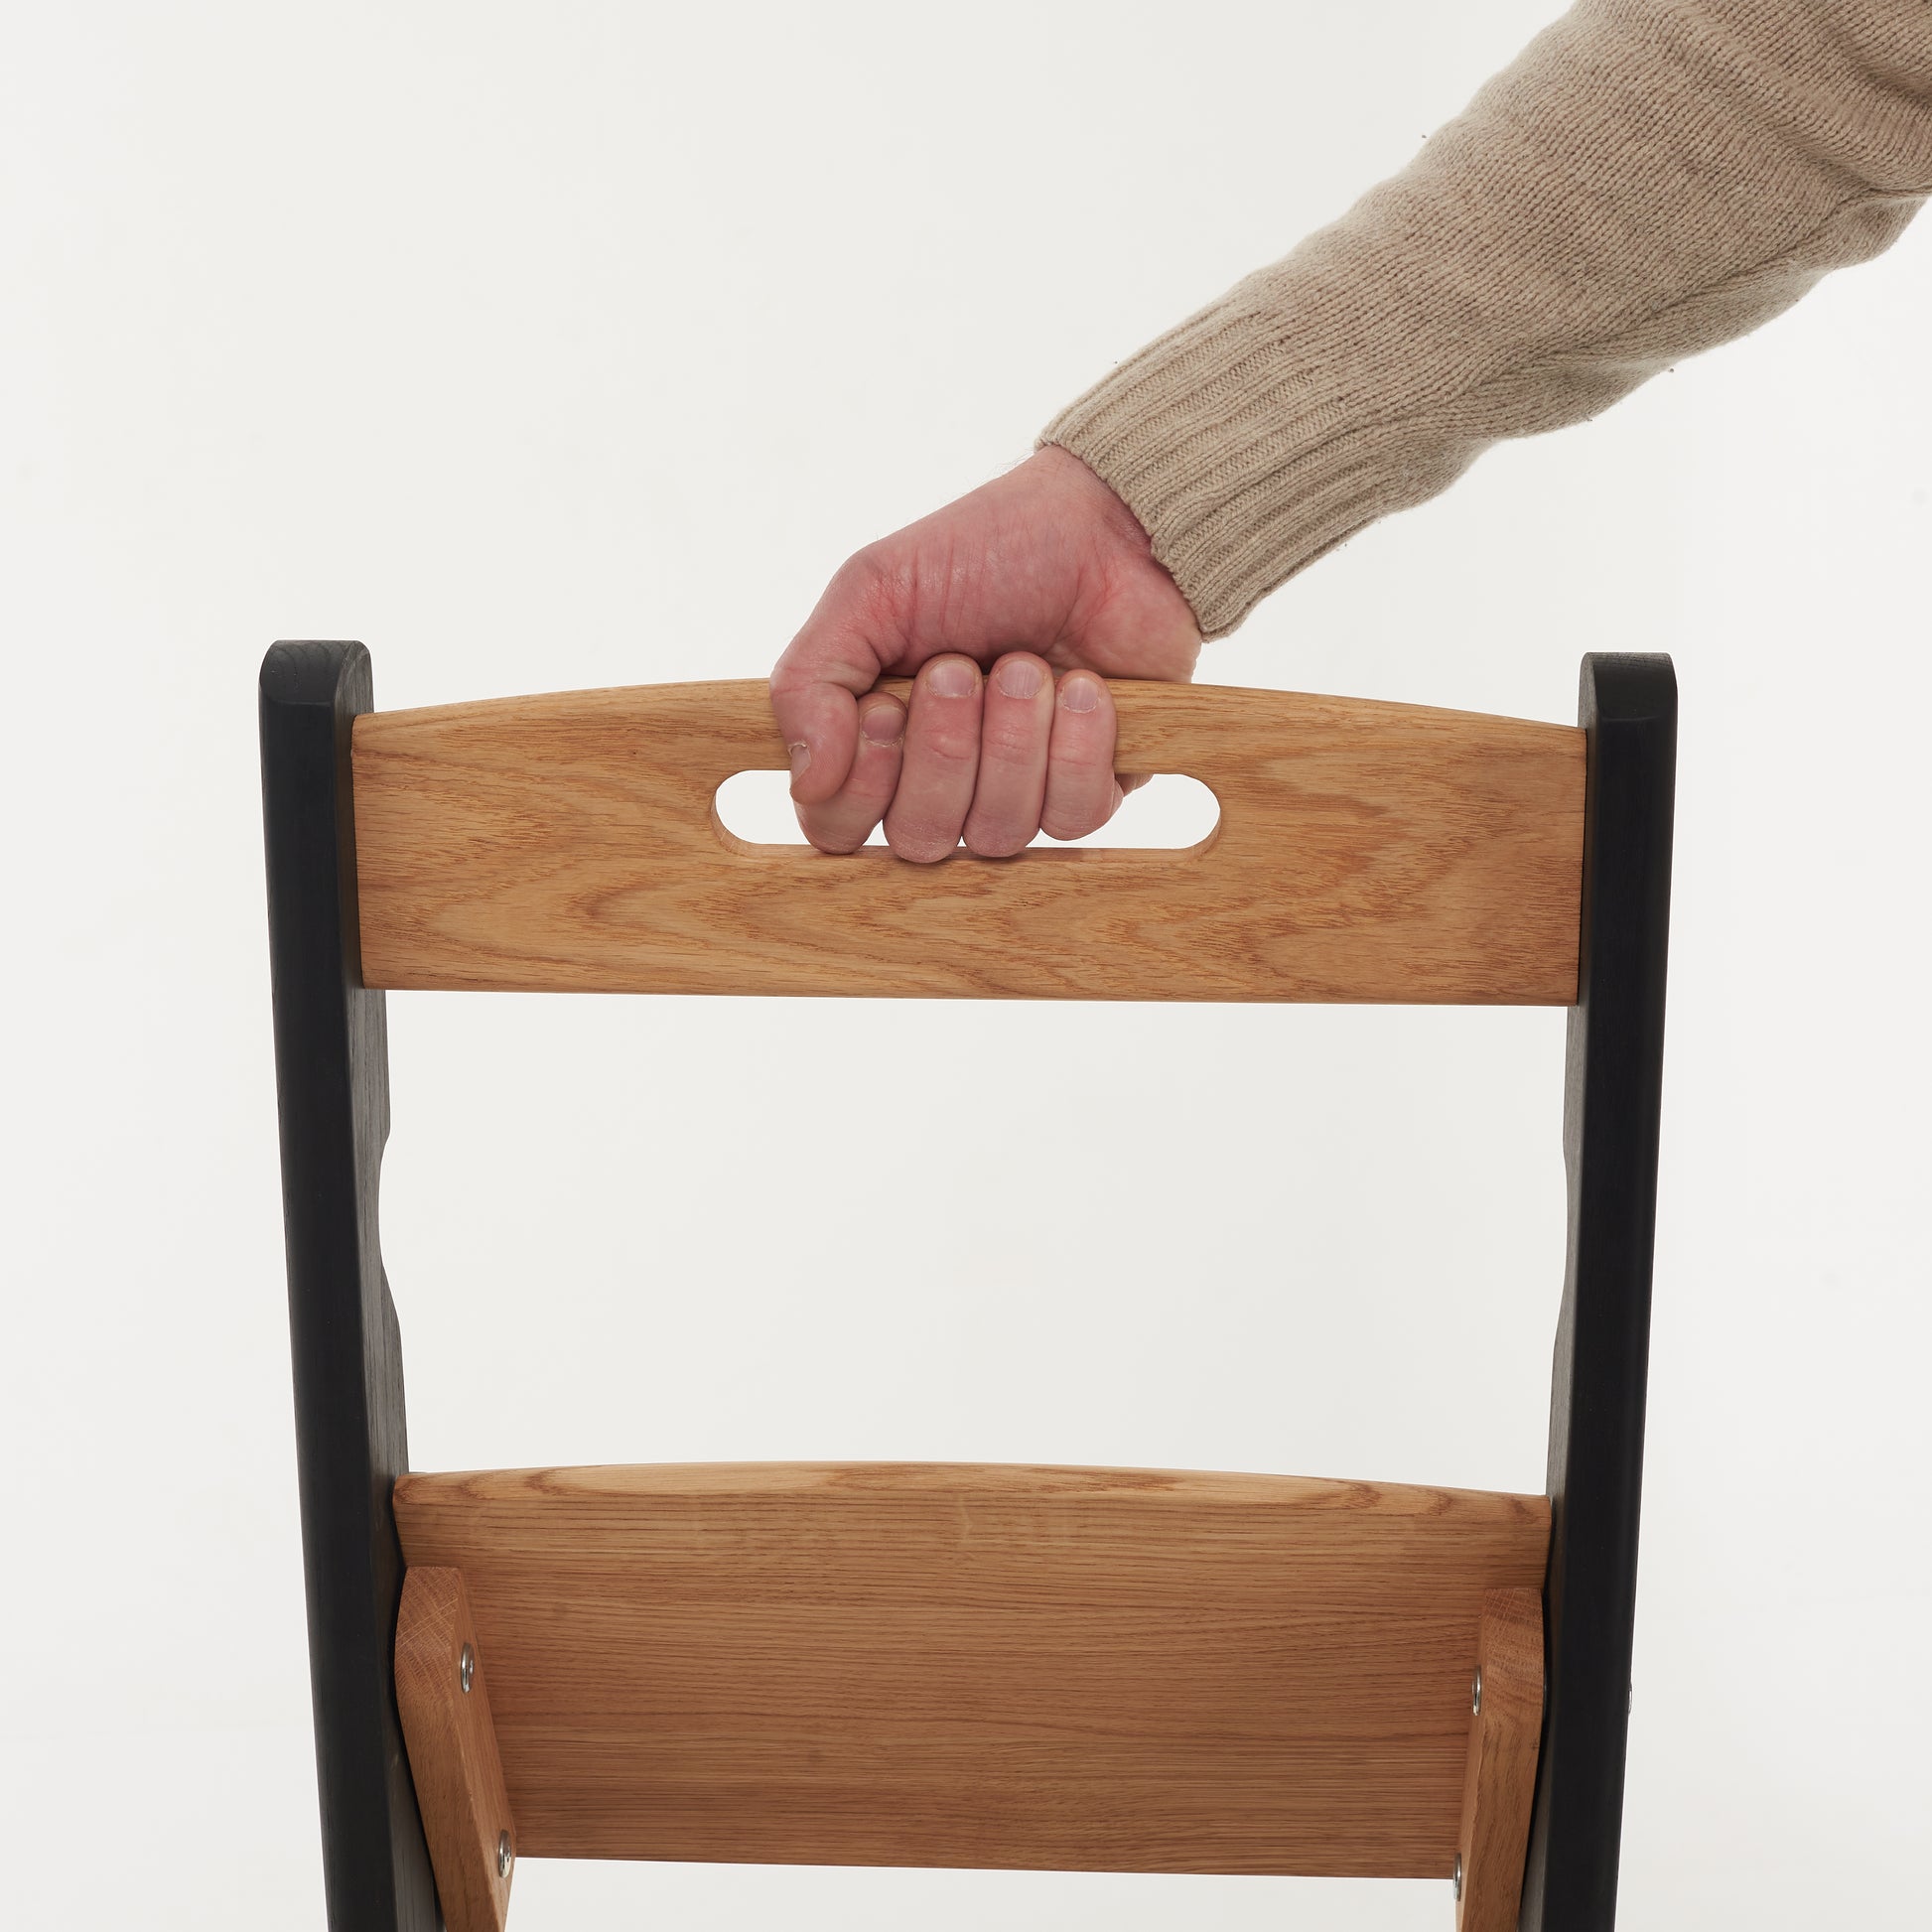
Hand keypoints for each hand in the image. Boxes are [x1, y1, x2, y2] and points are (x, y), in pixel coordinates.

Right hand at [769, 445, 1199, 859]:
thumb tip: (805, 781)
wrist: (1103, 526)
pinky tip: (1085, 688)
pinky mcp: (1091, 792)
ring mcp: (1017, 793)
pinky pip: (1071, 820)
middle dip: (943, 750)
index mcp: (875, 740)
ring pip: (996, 833)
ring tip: (1027, 665)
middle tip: (961, 669)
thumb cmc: (983, 553)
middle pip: (918, 839)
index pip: (837, 828)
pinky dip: (1075, 747)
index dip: (860, 786)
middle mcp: (942, 781)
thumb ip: (809, 682)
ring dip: (1011, 739)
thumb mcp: (871, 592)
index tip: (885, 708)